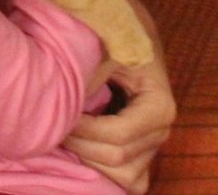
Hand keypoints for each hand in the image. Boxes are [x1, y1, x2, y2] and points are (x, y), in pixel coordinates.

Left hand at [66, 1, 174, 192]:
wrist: (130, 35)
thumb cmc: (115, 40)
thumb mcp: (104, 50)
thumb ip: (89, 75)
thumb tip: (65, 103)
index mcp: (158, 106)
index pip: (117, 135)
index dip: (84, 130)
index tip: (62, 115)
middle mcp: (161, 131)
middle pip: (116, 158)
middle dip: (80, 145)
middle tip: (56, 126)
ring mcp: (153, 147)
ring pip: (122, 175)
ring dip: (89, 161)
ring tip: (68, 138)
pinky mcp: (143, 154)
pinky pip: (130, 181)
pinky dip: (105, 175)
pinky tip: (83, 154)